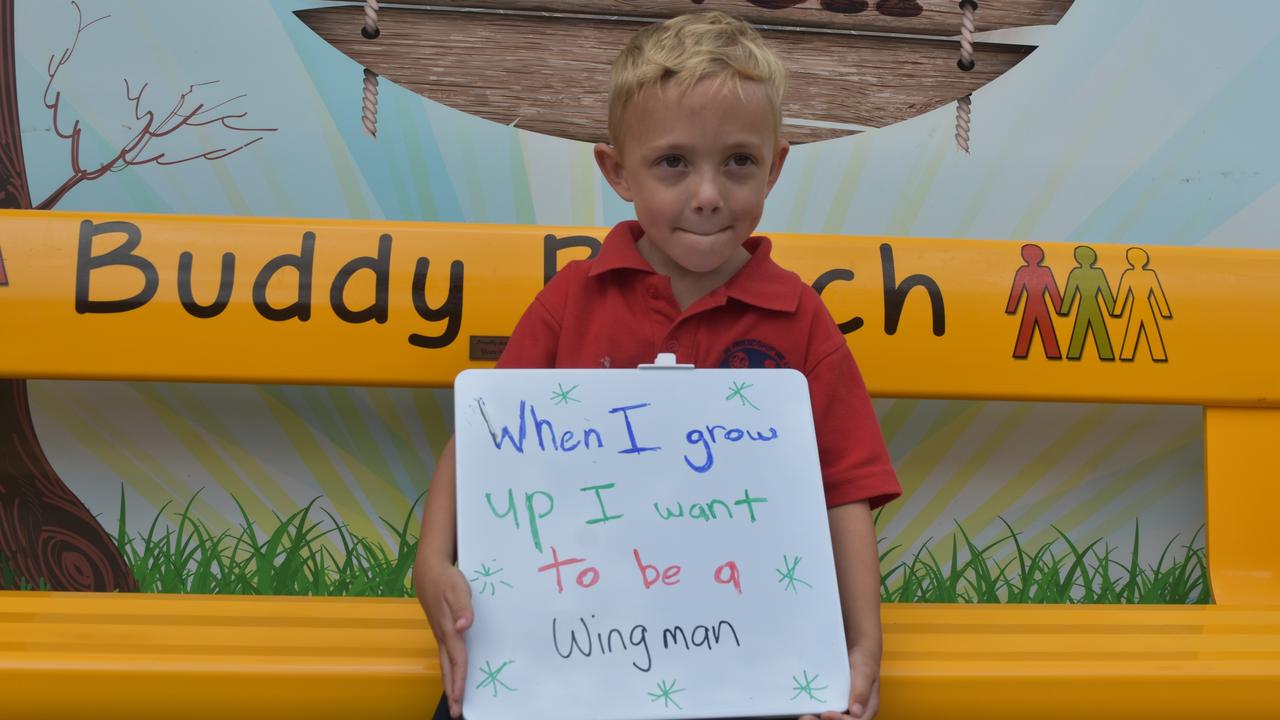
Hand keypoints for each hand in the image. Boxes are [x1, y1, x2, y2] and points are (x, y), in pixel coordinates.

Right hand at [420, 562, 473, 717]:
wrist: (429, 571)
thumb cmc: (446, 579)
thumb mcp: (458, 589)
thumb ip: (463, 608)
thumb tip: (464, 626)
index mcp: (448, 629)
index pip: (457, 660)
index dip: (459, 680)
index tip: (460, 699)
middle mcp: (443, 635)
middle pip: (447, 668)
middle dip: (452, 690)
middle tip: (455, 711)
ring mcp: (440, 634)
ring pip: (445, 664)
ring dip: (450, 683)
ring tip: (455, 700)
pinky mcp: (441, 630)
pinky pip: (446, 656)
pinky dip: (449, 670)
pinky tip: (453, 674)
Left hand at [799, 644, 879, 719]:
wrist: (856, 648)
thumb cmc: (864, 658)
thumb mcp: (865, 671)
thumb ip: (862, 689)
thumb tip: (856, 712)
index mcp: (868, 708)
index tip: (825, 714)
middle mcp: (856, 712)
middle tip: (806, 717)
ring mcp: (844, 708)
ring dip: (817, 719)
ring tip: (804, 716)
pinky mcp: (834, 703)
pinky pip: (825, 712)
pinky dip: (815, 712)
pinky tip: (804, 710)